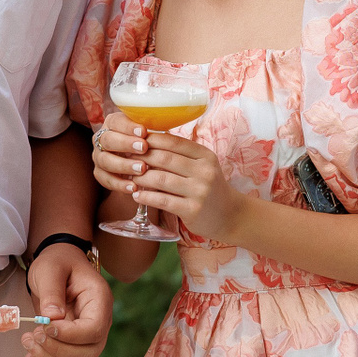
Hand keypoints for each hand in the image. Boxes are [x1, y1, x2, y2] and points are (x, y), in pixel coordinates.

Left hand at [22, 242, 112, 356]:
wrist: (57, 266)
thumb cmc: (57, 263)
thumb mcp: (50, 268)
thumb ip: (52, 291)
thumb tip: (52, 317)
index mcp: (99, 300)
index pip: (94, 329)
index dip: (70, 335)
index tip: (46, 327)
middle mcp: (99, 322)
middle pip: (89, 352)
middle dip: (57, 350)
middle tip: (33, 335)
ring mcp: (88, 337)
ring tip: (28, 342)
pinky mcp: (75, 346)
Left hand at [98, 116, 244, 242]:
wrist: (231, 216)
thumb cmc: (210, 188)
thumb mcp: (203, 166)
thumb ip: (182, 155)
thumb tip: (149, 141)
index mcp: (205, 156)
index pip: (173, 141)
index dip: (151, 140)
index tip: (134, 141)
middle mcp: (204, 171)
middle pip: (165, 159)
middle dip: (142, 157)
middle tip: (125, 158)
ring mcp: (199, 191)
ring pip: (161, 179)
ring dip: (140, 178)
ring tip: (129, 177)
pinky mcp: (192, 210)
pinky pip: (163, 200)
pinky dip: (146, 197)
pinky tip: (136, 195)